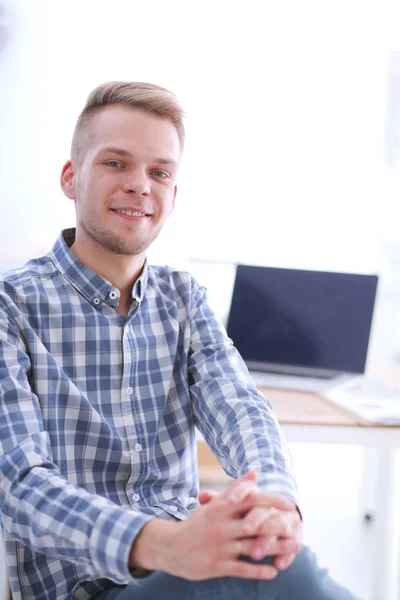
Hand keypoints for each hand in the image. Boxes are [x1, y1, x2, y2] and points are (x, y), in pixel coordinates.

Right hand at [130, 473, 296, 580]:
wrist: (169, 546)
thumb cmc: (196, 523)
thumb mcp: (214, 504)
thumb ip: (236, 489)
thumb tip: (255, 472)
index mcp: (221, 508)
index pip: (251, 501)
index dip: (272, 502)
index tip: (290, 505)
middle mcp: (221, 526)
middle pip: (255, 524)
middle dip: (278, 526)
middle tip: (297, 528)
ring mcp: (220, 546)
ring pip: (253, 547)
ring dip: (276, 549)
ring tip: (294, 548)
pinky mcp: (217, 566)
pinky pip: (242, 569)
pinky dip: (259, 571)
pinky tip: (274, 571)